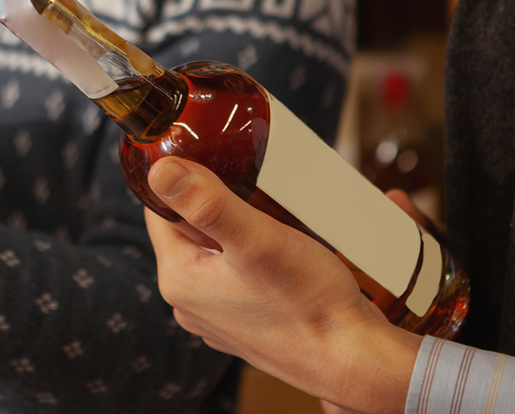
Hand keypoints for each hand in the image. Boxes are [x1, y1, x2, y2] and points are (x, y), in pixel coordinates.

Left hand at [144, 158, 420, 413]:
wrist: (355, 360)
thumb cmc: (311, 304)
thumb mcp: (257, 240)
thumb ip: (206, 203)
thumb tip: (159, 169)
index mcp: (179, 279)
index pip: (159, 209)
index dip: (182, 177)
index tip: (212, 155)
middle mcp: (190, 302)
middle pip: (190, 228)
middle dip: (218, 200)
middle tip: (253, 181)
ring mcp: (219, 316)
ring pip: (218, 248)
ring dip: (241, 224)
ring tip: (274, 210)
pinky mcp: (247, 321)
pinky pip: (239, 272)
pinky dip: (256, 252)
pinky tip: (284, 243)